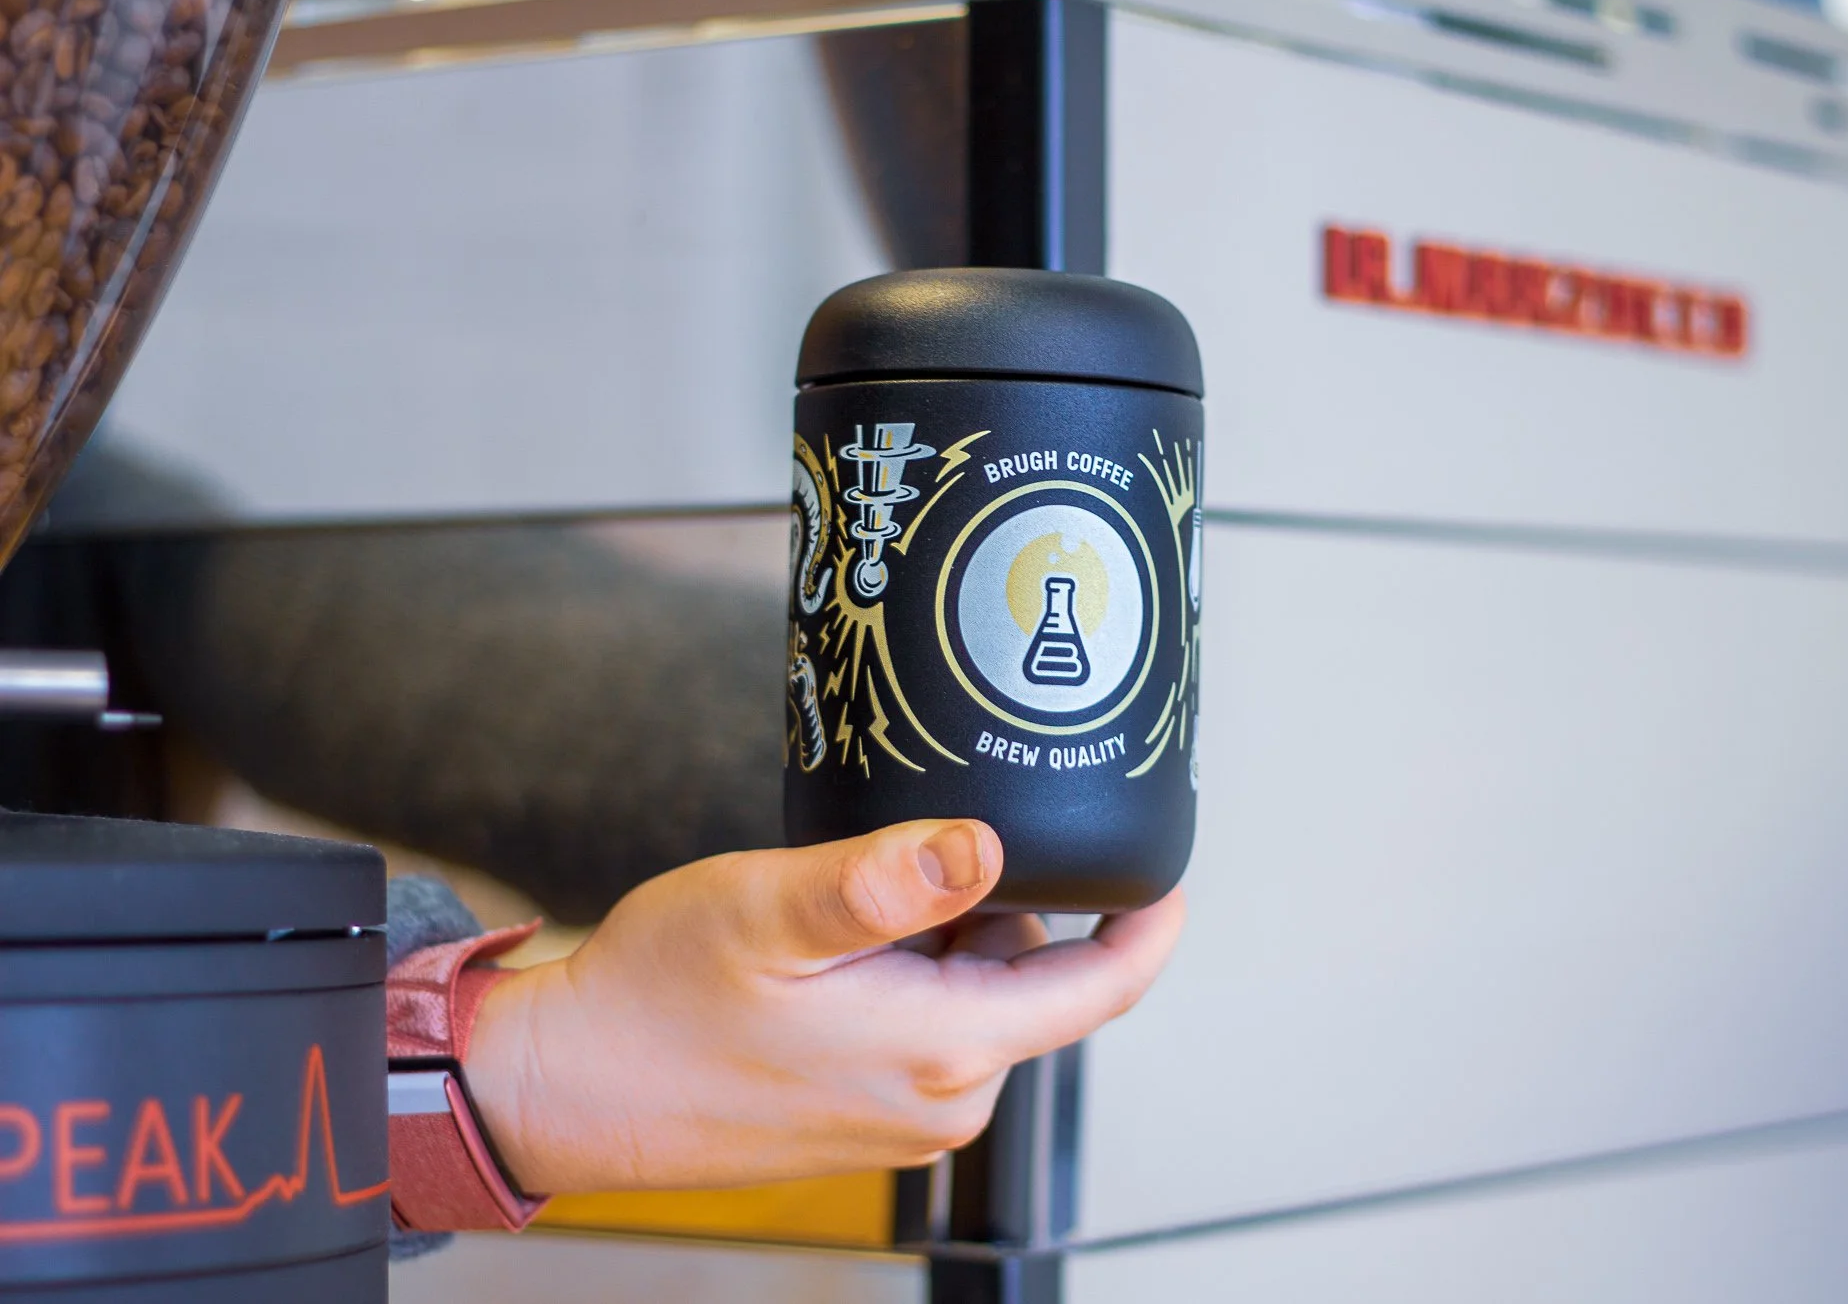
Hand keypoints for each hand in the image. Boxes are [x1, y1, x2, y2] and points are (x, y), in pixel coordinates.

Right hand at [462, 819, 1184, 1193]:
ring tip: (836, 915)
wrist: (569, 1085)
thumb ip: (886, 880)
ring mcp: (907, 1113)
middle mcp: (944, 1098)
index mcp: (943, 1049)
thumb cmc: (656, 999)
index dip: (1147, 921)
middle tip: (894, 862)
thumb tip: (988, 847)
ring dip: (938, 939)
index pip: (1103, 987)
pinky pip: (928, 1025)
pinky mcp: (869, 1113)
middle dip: (994, 908)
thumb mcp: (771, 909)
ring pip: (976, 995)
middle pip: (1031, 976)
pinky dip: (904, 973)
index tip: (1165, 863)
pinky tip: (825, 956)